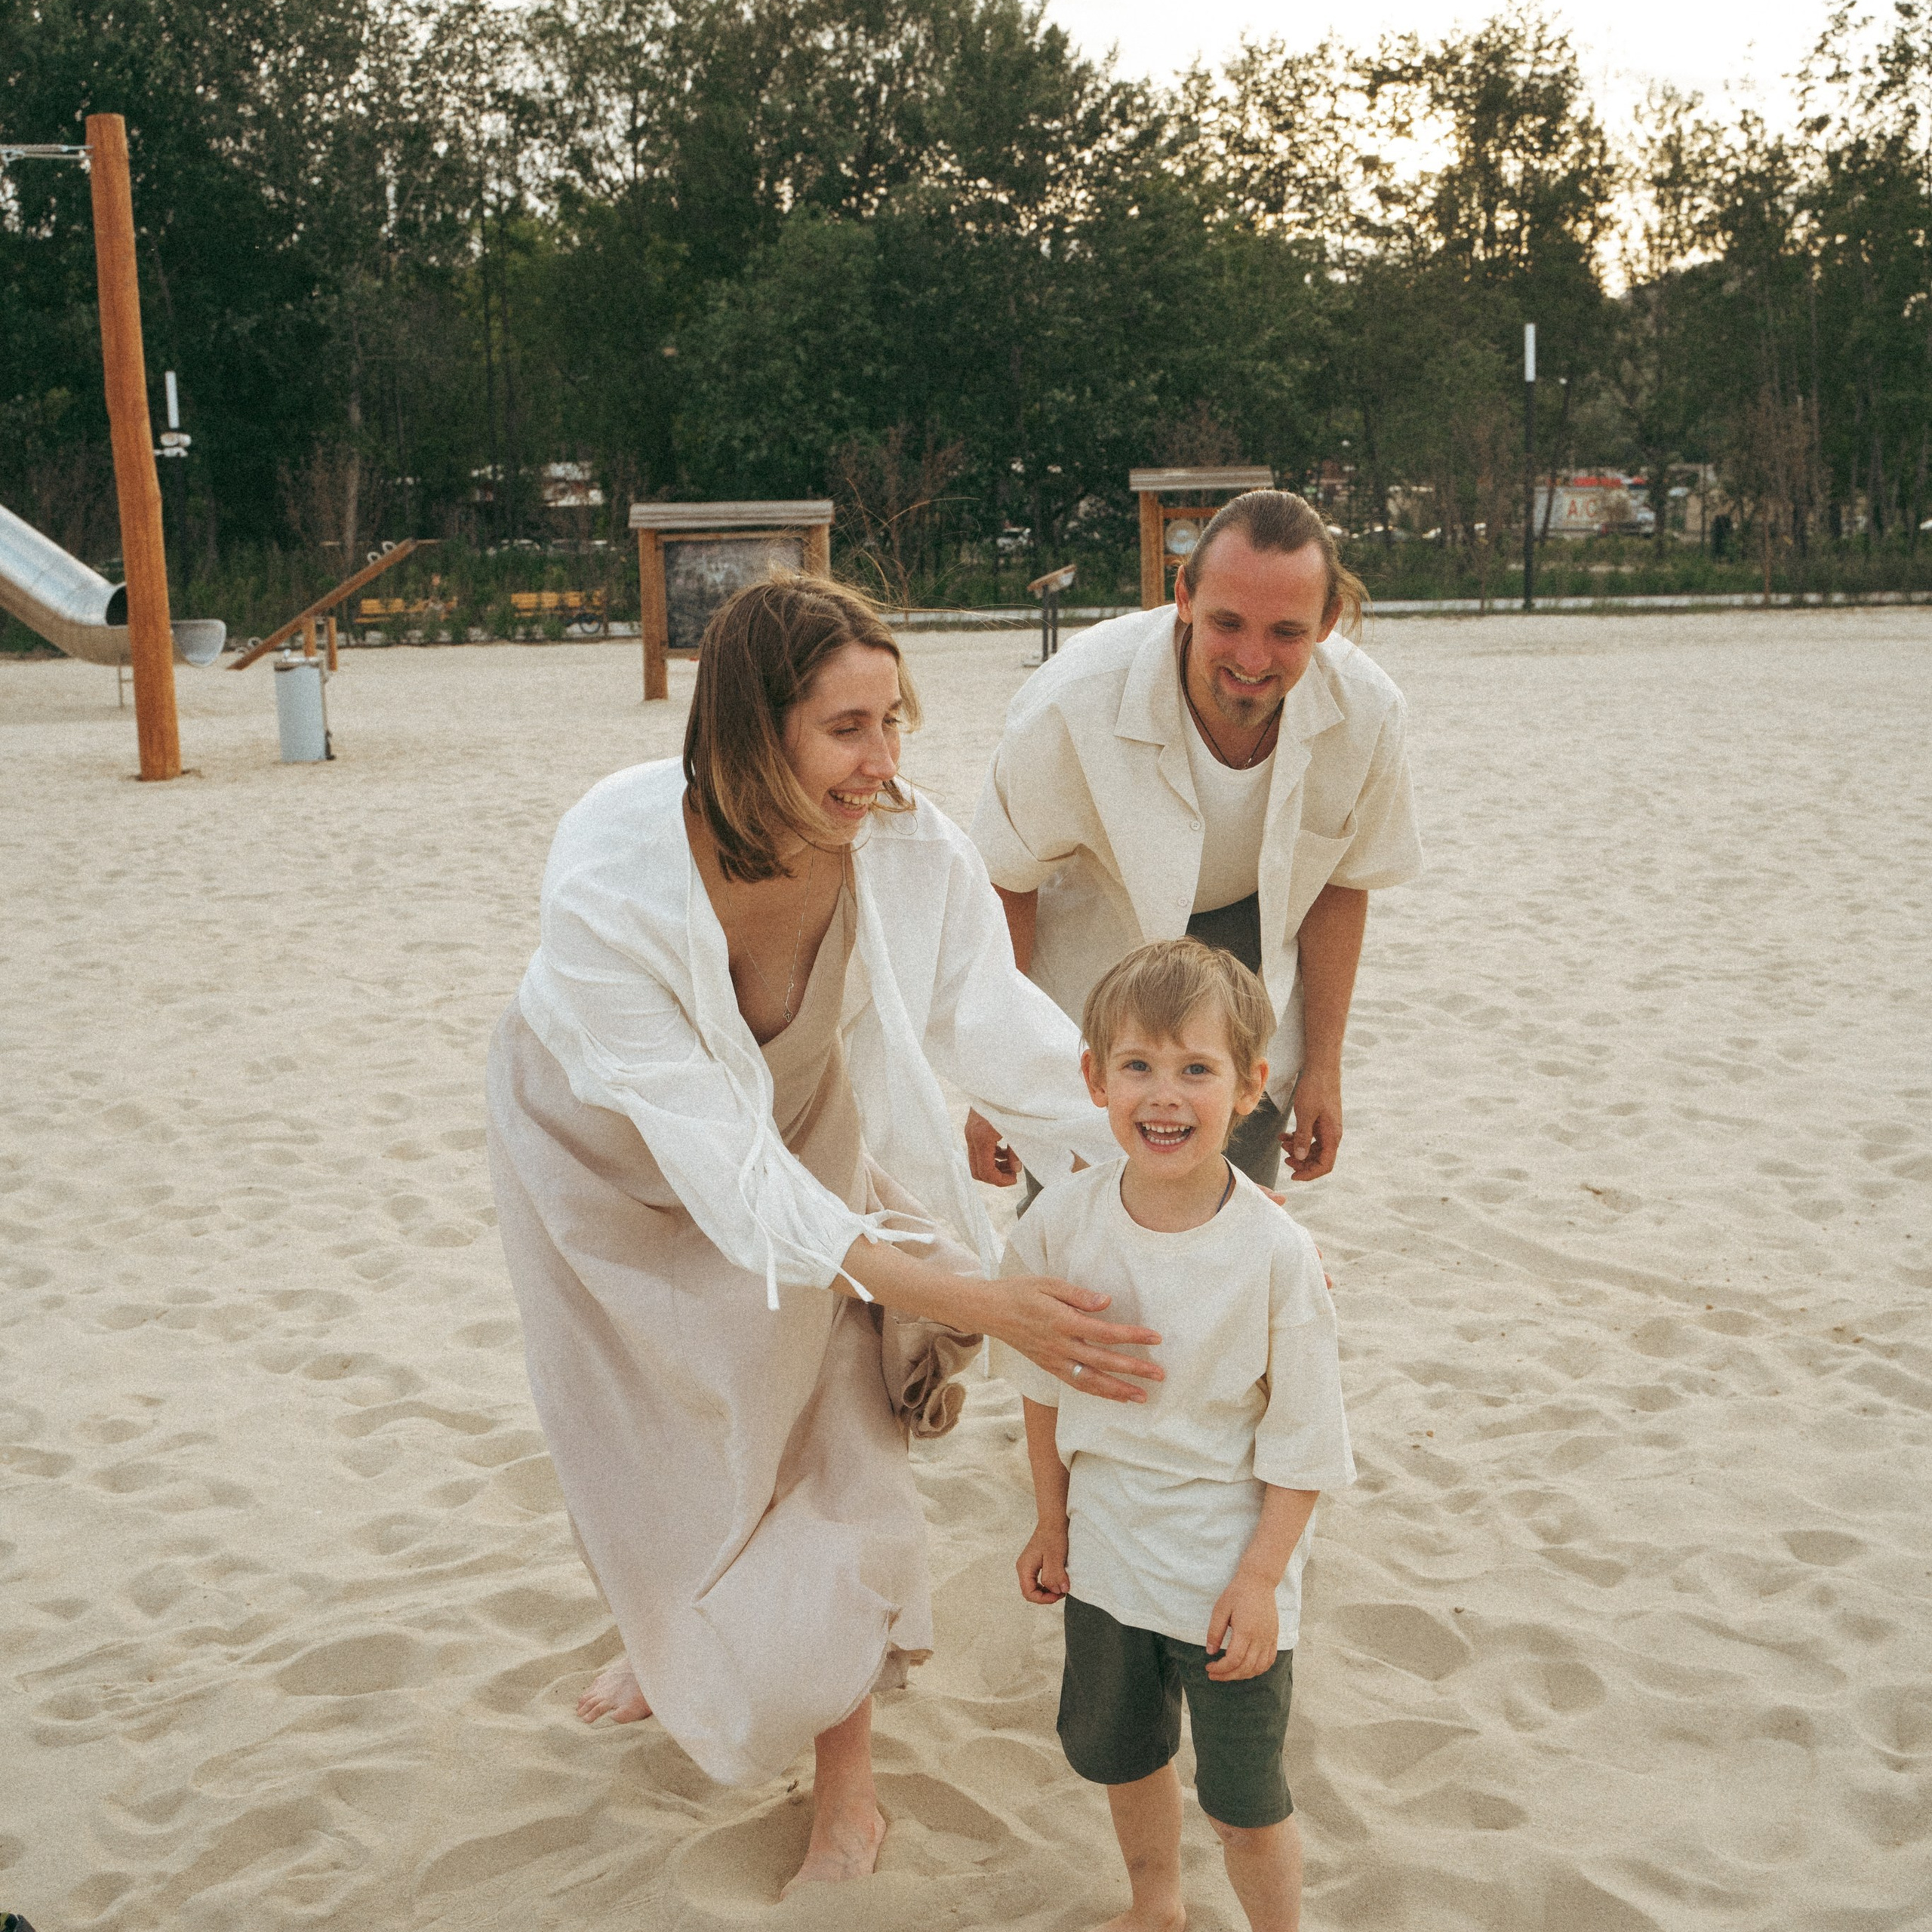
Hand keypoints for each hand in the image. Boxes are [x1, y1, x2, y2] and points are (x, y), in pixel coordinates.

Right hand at [965, 1108, 1019, 1185]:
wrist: (996, 1077)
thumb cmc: (1011, 1101)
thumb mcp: (1018, 1128)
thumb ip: (1016, 1151)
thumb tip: (1015, 1168)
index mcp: (982, 1138)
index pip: (986, 1172)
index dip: (1001, 1181)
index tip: (1015, 1178)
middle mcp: (971, 1136)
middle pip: (976, 1171)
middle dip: (995, 1176)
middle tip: (1012, 1173)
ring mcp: (969, 1131)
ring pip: (975, 1161)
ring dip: (992, 1166)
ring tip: (1011, 1162)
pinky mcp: (972, 1127)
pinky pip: (976, 1149)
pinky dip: (989, 1155)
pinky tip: (1004, 1150)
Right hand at [982, 1274, 1162, 1402]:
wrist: (989, 1311)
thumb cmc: (1019, 1291)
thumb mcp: (1047, 1283)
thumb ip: (1078, 1294)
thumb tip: (1107, 1301)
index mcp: (1061, 1321)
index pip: (1103, 1332)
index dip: (1131, 1336)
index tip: (1155, 1338)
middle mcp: (1058, 1346)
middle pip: (1102, 1361)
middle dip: (1133, 1370)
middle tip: (1159, 1375)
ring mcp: (1052, 1360)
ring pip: (1089, 1381)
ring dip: (1117, 1391)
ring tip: (1142, 1397)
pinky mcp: (1048, 1367)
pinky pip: (1076, 1384)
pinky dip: (1097, 1392)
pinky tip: (1115, 1396)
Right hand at [1017, 1519, 1069, 1602]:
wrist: (1054, 1520)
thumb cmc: (1054, 1536)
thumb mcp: (1055, 1557)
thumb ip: (1054, 1576)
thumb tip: (1058, 1591)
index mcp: (1024, 1567)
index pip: (1029, 1593)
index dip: (1043, 1599)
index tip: (1058, 1595)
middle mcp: (1023, 1567)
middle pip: (1031, 1592)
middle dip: (1046, 1596)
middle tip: (1061, 1591)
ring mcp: (1029, 1565)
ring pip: (1035, 1587)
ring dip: (1048, 1590)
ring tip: (1061, 1586)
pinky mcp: (1035, 1563)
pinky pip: (1039, 1580)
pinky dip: (1049, 1583)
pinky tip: (1058, 1580)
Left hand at [1205, 1572, 1279, 1680]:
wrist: (1259, 1581)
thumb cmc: (1237, 1593)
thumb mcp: (1220, 1609)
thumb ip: (1215, 1631)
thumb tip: (1210, 1652)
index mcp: (1245, 1631)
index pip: (1233, 1660)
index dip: (1220, 1669)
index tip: (1209, 1667)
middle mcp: (1260, 1638)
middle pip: (1245, 1668)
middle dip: (1228, 1675)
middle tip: (1214, 1675)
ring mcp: (1269, 1639)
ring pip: (1258, 1668)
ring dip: (1242, 1675)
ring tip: (1228, 1673)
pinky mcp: (1274, 1637)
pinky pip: (1269, 1661)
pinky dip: (1258, 1670)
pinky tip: (1247, 1669)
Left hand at [1283, 1066, 1341, 1180]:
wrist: (1321, 1067)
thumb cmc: (1315, 1088)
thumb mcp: (1305, 1114)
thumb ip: (1303, 1137)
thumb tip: (1301, 1158)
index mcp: (1333, 1135)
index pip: (1325, 1165)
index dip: (1310, 1174)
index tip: (1293, 1176)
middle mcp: (1333, 1134)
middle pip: (1319, 1159)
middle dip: (1302, 1162)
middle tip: (1285, 1159)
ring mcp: (1327, 1127)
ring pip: (1313, 1148)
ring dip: (1298, 1149)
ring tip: (1283, 1144)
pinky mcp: (1321, 1120)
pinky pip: (1311, 1136)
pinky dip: (1299, 1138)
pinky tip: (1285, 1135)